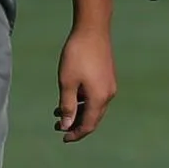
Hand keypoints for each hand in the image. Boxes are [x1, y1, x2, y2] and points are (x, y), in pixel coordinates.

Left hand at [53, 26, 116, 142]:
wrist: (93, 29)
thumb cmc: (77, 55)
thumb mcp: (67, 82)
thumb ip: (67, 105)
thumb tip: (66, 125)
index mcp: (98, 98)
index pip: (88, 125)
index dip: (75, 134)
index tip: (62, 138)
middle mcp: (108, 94)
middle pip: (93, 118)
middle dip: (76, 124)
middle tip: (59, 127)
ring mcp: (109, 85)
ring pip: (95, 107)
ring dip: (79, 112)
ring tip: (59, 112)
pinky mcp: (108, 76)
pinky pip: (97, 96)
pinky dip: (84, 101)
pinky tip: (71, 96)